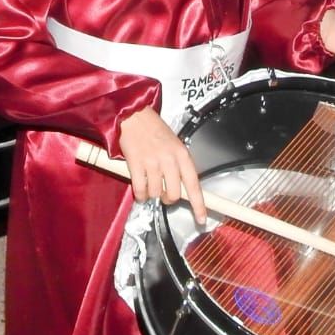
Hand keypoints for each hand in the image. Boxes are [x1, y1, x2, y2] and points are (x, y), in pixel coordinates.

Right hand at [117, 107, 206, 223]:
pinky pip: (140, 189)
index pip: (193, 184)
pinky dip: (139, 194)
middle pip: (173, 194)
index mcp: (182, 154)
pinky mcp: (136, 164)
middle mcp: (169, 159)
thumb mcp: (174, 144)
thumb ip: (179, 165)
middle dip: (168, 198)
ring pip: (155, 193)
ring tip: (148, 182)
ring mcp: (152, 162)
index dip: (198, 204)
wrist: (134, 115)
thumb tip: (181, 189)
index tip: (201, 219)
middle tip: (163, 193)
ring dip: (151, 193)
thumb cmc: (153, 129)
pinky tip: (139, 188)